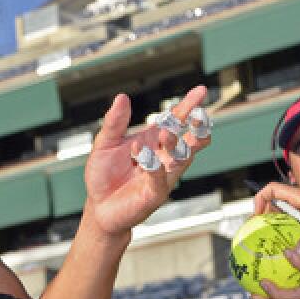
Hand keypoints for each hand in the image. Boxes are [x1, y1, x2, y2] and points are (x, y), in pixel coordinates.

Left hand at [84, 87, 211, 236]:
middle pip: (189, 139)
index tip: (200, 91)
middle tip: (197, 116)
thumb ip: (114, 122)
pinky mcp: (155, 194)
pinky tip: (143, 156)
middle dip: (197, 127)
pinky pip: (161, 179)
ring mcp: (162, 176)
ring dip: (174, 144)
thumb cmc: (104, 176)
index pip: (176, 121)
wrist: (98, 207)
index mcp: (153, 141)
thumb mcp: (105, 144)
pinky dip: (154, 167)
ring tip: (165, 133)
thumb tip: (122, 97)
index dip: (188, 106)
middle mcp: (163, 157)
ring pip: (180, 158)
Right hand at [252, 183, 299, 256]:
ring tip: (270, 248)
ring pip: (285, 219)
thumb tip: (296, 255)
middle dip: (264, 219)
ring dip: (277, 230)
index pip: (272, 189)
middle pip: (275, 206)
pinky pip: (296, 229)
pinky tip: (290, 254)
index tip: (257, 217)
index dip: (260, 199)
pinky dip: (290, 238)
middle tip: (258, 237)